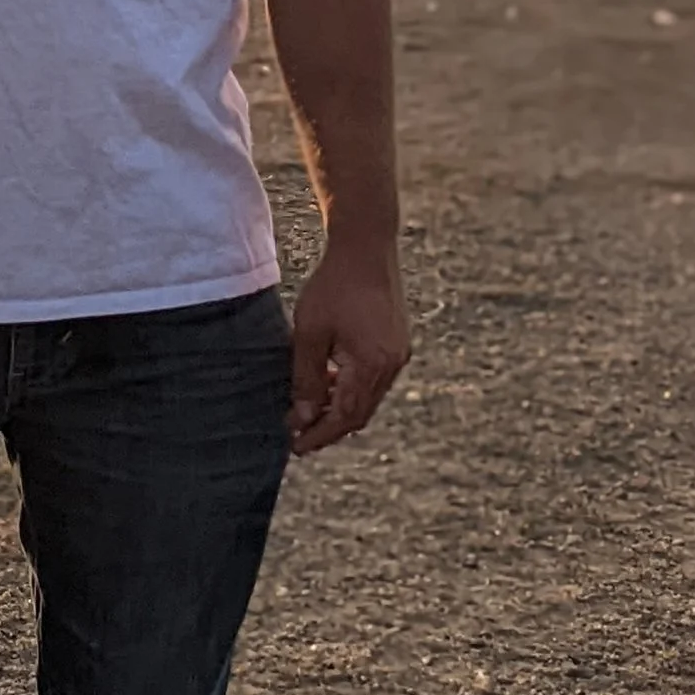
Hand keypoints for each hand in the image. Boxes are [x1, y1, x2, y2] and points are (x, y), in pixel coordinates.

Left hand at [289, 240, 408, 454]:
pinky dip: (351, 388)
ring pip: (368, 397)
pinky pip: (374, 379)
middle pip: (360, 412)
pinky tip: (328, 381)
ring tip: (308, 410)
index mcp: (372, 365)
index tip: (296, 447)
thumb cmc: (333, 286)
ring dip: (340, 407)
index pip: (345, 417)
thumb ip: (306, 379)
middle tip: (299, 434)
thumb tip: (303, 418)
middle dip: (329, 426)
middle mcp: (392, 364)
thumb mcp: (309, 334)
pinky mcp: (397, 343)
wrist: (366, 247)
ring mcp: (398, 354)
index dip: (320, 435)